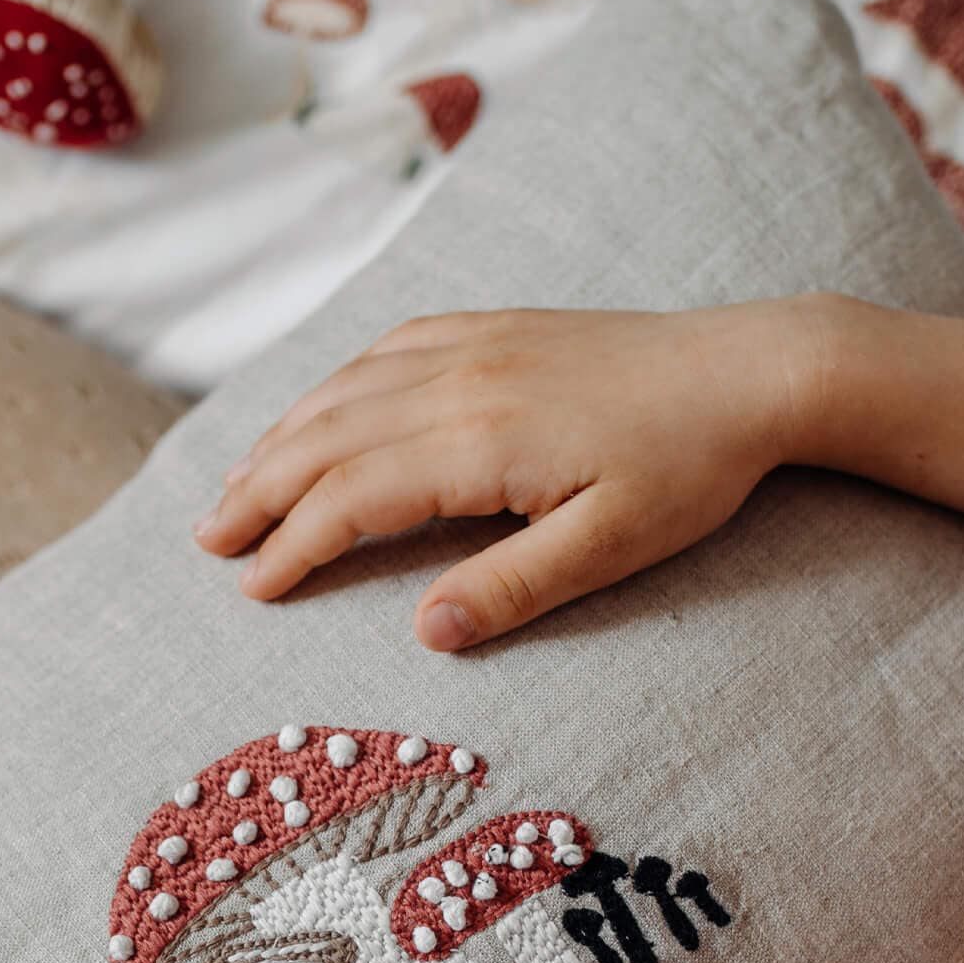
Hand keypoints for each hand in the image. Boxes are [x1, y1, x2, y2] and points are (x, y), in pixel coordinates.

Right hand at [195, 304, 806, 649]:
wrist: (756, 370)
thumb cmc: (691, 470)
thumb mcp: (611, 549)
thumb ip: (513, 591)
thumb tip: (425, 634)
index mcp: (480, 440)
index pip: (353, 497)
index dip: (294, 544)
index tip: (252, 586)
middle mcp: (460, 380)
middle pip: (327, 438)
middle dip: (259, 490)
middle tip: (207, 539)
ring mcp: (474, 344)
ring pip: (345, 390)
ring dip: (281, 438)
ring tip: (235, 484)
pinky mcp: (495, 328)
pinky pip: (386, 349)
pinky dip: (333, 385)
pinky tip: (315, 409)